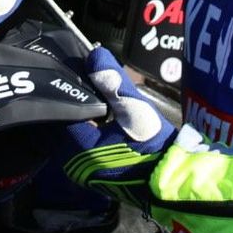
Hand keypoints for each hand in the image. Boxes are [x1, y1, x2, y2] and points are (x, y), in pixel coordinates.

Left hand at [61, 47, 177, 207]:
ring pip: (74, 136)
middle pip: (64, 125)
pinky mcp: (95, 176)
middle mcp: (74, 164)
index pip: (60, 112)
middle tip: (82, 79)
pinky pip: (83, 147)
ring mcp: (84, 173)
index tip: (75, 72)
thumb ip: (113, 81)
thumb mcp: (135, 107)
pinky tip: (100, 117)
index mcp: (78, 149)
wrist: (171, 179)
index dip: (67, 90)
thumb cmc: (152, 145)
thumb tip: (94, 53)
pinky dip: (87, 132)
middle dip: (72, 103)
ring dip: (80, 118)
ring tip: (91, 94)